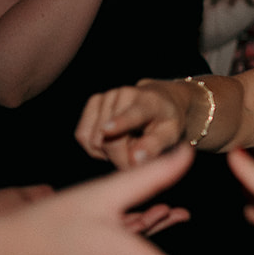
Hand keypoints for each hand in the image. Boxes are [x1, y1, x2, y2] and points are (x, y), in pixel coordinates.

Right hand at [75, 81, 189, 168]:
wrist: (161, 100)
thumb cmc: (167, 122)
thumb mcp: (171, 135)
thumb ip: (154, 147)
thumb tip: (134, 160)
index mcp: (149, 103)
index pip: (133, 115)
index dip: (120, 123)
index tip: (108, 130)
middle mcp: (125, 94)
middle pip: (109, 141)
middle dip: (120, 157)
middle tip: (137, 154)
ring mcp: (107, 95)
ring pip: (93, 141)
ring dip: (108, 152)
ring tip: (128, 141)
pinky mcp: (93, 101)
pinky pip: (83, 136)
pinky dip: (96, 146)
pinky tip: (113, 139)